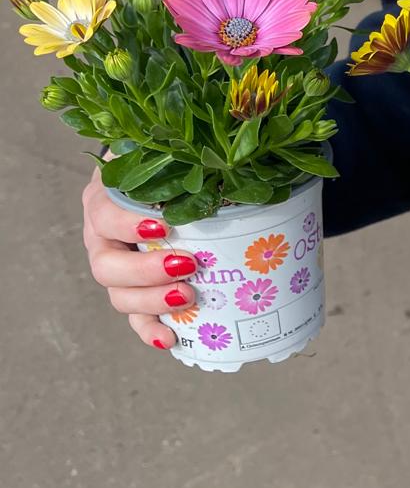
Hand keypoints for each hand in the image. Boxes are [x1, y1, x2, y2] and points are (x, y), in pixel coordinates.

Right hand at [82, 166, 198, 350]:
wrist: (147, 179)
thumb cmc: (160, 167)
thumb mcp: (161, 154)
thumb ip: (179, 153)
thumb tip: (230, 147)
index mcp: (104, 201)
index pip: (104, 215)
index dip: (128, 224)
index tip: (164, 226)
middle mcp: (102, 238)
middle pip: (107, 266)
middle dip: (145, 272)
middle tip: (186, 265)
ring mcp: (115, 268)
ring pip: (119, 296)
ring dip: (152, 302)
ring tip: (187, 296)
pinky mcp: (131, 292)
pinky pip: (134, 318)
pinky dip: (150, 331)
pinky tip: (170, 339)